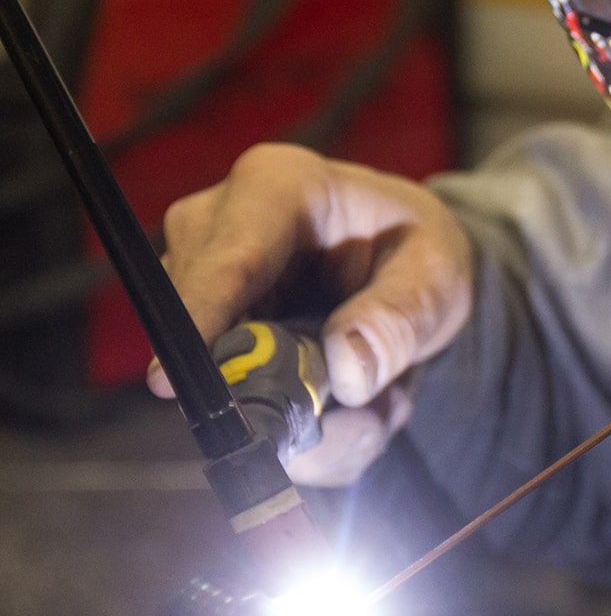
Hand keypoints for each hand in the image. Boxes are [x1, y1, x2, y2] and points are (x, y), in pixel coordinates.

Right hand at [152, 143, 472, 484]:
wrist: (403, 265)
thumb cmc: (415, 250)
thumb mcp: (436, 276)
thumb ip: (400, 318)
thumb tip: (345, 371)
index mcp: (276, 187)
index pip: (227, 259)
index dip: (201, 320)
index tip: (170, 383)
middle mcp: (216, 226)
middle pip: (206, 330)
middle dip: (280, 393)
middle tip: (370, 416)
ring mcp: (200, 282)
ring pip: (217, 378)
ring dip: (303, 417)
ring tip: (380, 406)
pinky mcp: (204, 332)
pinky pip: (234, 402)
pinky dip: (301, 428)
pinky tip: (354, 411)